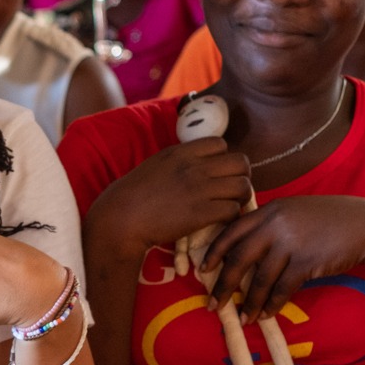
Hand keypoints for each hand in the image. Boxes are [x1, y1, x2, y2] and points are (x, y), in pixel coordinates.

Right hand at [88, 139, 252, 261]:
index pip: (221, 144)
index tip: (217, 172)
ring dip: (241, 197)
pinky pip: (233, 209)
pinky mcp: (202, 213)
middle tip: (232, 189)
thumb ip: (180, 160)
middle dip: (240, 176)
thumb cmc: (134, 194)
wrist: (122, 219)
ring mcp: (199, 190)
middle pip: (240, 163)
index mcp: (181, 152)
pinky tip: (219, 220)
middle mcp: (194, 167)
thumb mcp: (156, 164)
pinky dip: (231, 215)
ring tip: (230, 205)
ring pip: (243, 186)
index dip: (223, 158)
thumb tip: (199, 161)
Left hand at [199, 195, 364, 321]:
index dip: (215, 252)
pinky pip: (282, 289)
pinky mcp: (307, 262)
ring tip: (243, 318)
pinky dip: (272, 305)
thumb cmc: (327, 219)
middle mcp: (275, 224)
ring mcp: (291, 243)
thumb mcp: (293, 212)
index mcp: (268, 210)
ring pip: (260, 279)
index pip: (232, 231)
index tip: (203, 270)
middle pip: (239, 258)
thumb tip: (242, 249)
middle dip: (223, 285)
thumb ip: (269, 224)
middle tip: (213, 304)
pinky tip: (266, 315)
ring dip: (250, 303)